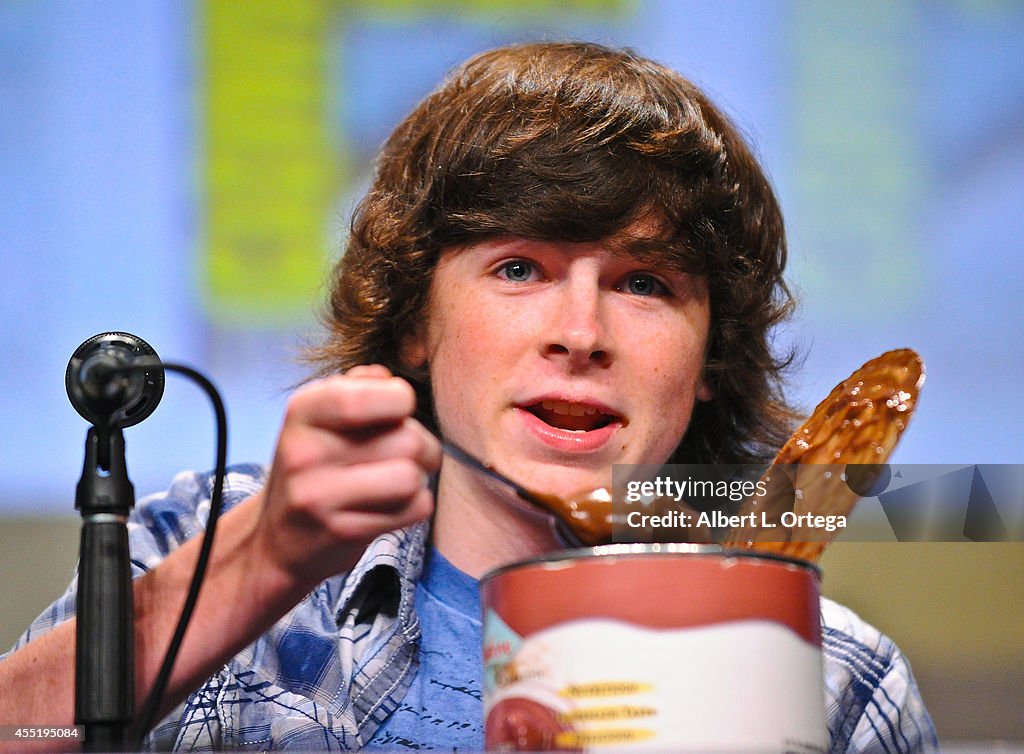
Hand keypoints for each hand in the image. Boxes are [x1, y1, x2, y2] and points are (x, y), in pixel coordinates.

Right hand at [251, 365, 439, 587]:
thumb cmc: (315, 468)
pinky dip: (415, 506)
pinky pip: (414, 509)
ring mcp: (320, 496)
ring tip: (400, 479)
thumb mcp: (320, 418)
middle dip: (423, 446)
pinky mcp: (342, 532)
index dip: (401, 399)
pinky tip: (392, 505)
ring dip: (418, 478)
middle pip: (407, 439)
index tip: (398, 411)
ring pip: (411, 477)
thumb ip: (356, 387)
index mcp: (303, 411)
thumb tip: (387, 378)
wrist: (278, 539)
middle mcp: (306, 452)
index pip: (370, 395)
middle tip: (407, 454)